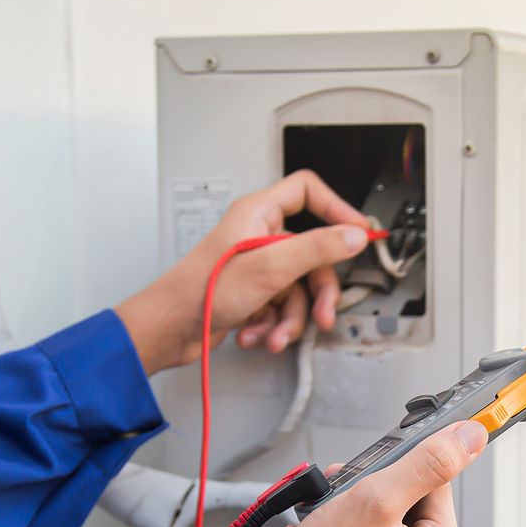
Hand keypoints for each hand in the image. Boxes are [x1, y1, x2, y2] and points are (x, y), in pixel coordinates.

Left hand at [114, 170, 370, 373]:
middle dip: (316, 292)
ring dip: (289, 318)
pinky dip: (271, 325)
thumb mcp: (269, 267)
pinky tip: (255, 334)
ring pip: (297, 288)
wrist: (169, 330)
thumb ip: (316, 248)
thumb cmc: (199, 292)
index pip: (306, 192)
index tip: (357, 232)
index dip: (336, 209)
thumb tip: (353, 236)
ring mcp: (255, 266)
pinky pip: (279, 306)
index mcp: (258, 214)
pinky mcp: (250, 293)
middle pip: (311, 254)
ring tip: (275, 334)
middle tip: (322, 313)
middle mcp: (258, 236)